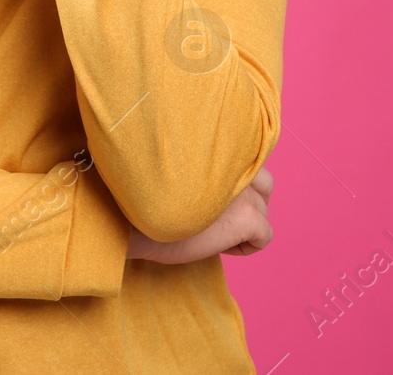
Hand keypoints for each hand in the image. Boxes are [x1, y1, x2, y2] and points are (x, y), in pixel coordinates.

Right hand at [126, 168, 273, 262]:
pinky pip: (264, 236)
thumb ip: (201, 167)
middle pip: (264, 183)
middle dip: (247, 202)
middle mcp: (235, 163)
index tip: (211, 199)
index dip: (232, 183)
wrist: (128, 219)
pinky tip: (220, 247)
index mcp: (217, 146)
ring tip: (215, 232)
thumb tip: (215, 185)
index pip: (247, 158)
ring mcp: (243, 190)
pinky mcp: (246, 217)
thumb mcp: (174, 169)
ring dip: (246, 223)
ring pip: (264, 210)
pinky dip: (247, 246)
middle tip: (217, 218)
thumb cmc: (141, 197)